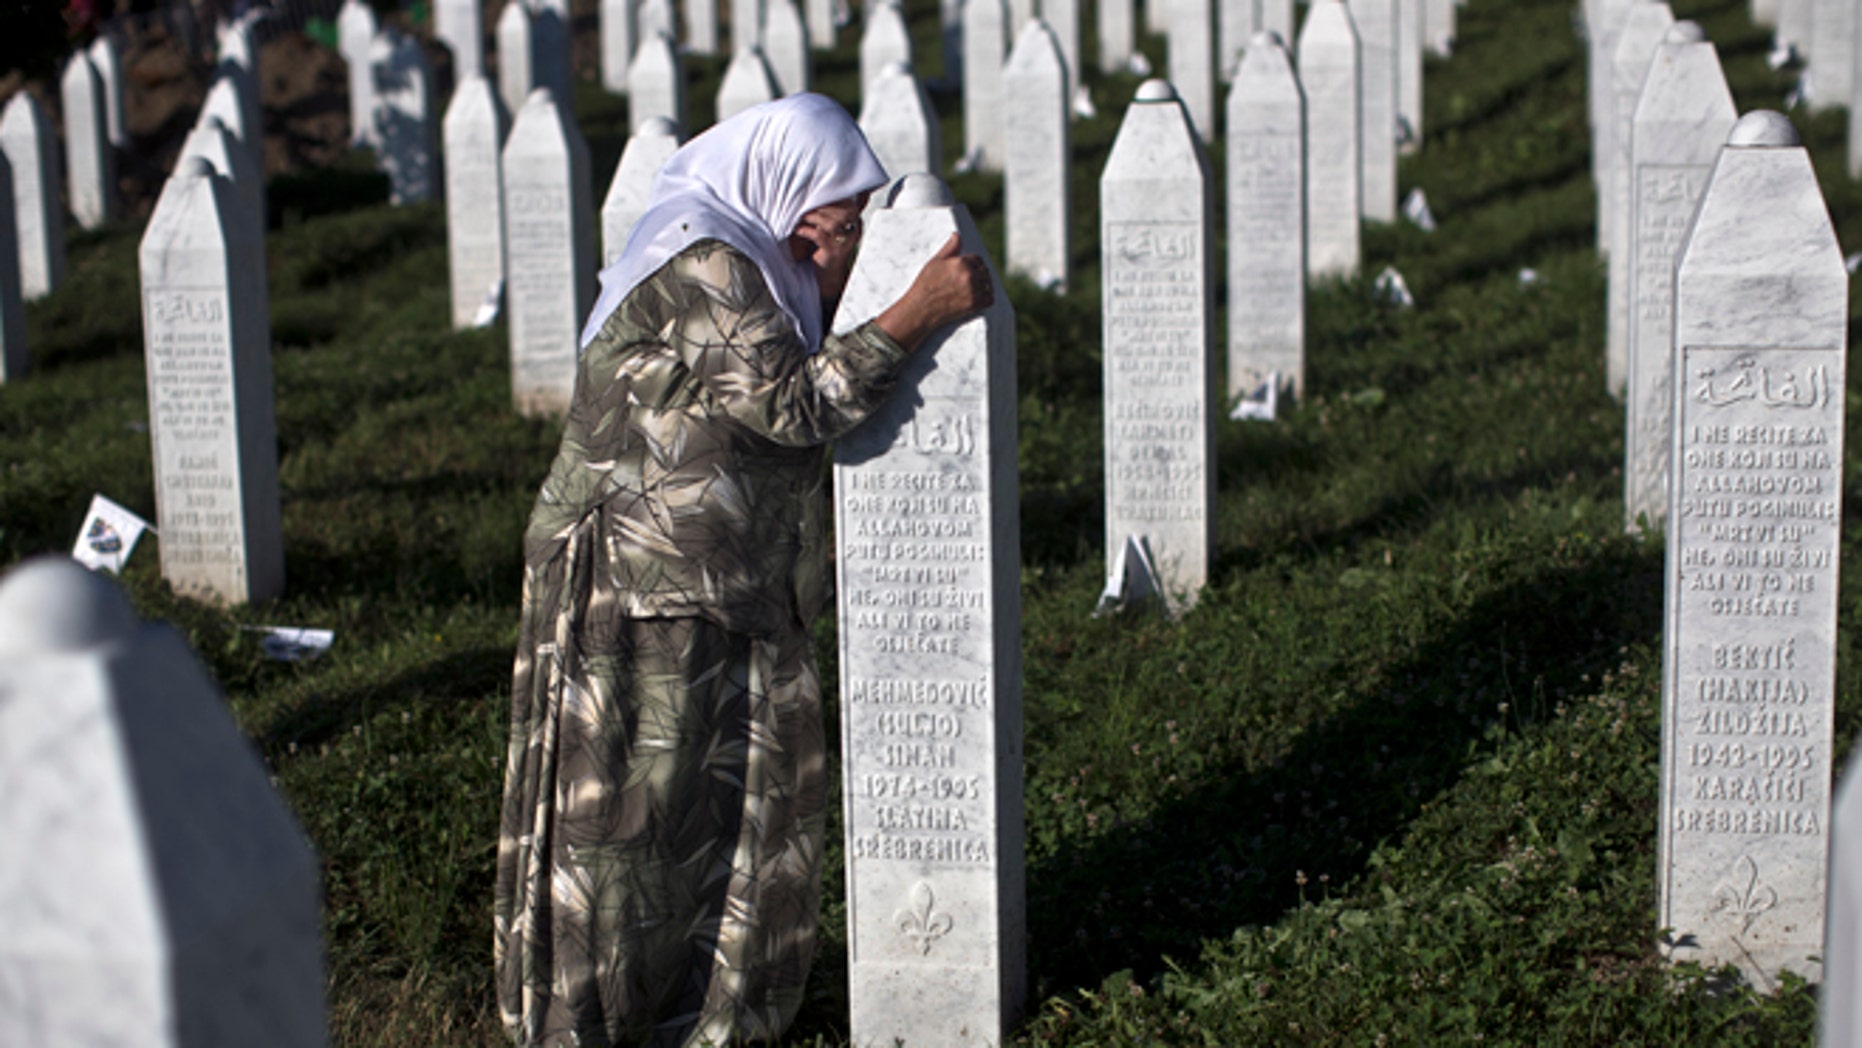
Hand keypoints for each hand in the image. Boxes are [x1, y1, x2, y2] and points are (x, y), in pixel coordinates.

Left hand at [790, 197, 866, 300]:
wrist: (828, 272)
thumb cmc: (827, 244)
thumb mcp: (830, 225)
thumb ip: (829, 210)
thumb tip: (816, 188)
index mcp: (856, 220)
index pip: (845, 202)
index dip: (828, 198)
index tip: (812, 196)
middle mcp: (854, 230)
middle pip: (838, 211)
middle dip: (818, 207)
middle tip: (803, 206)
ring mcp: (846, 242)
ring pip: (830, 223)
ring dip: (812, 218)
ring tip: (800, 217)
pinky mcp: (835, 252)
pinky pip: (819, 236)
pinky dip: (806, 231)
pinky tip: (798, 230)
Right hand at [874, 233, 993, 351]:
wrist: (920, 309)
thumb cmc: (925, 285)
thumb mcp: (935, 262)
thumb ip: (949, 248)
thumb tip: (957, 235)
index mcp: (960, 262)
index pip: (977, 259)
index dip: (975, 264)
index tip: (972, 269)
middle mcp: (968, 275)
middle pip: (984, 272)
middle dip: (981, 274)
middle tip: (974, 281)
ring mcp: (972, 290)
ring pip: (988, 285)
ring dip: (985, 287)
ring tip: (978, 289)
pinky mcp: (974, 304)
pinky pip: (990, 299)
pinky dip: (987, 298)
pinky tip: (980, 298)